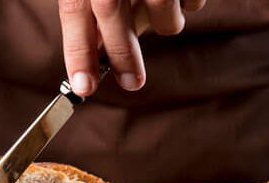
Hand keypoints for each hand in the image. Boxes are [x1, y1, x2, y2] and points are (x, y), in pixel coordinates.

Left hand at [58, 0, 206, 95]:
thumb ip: (96, 6)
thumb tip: (99, 52)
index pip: (75, 13)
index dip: (79, 55)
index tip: (83, 89)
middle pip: (112, 14)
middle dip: (123, 57)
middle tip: (131, 83)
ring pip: (164, 16)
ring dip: (165, 22)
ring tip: (161, 5)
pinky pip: (194, 4)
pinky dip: (188, 4)